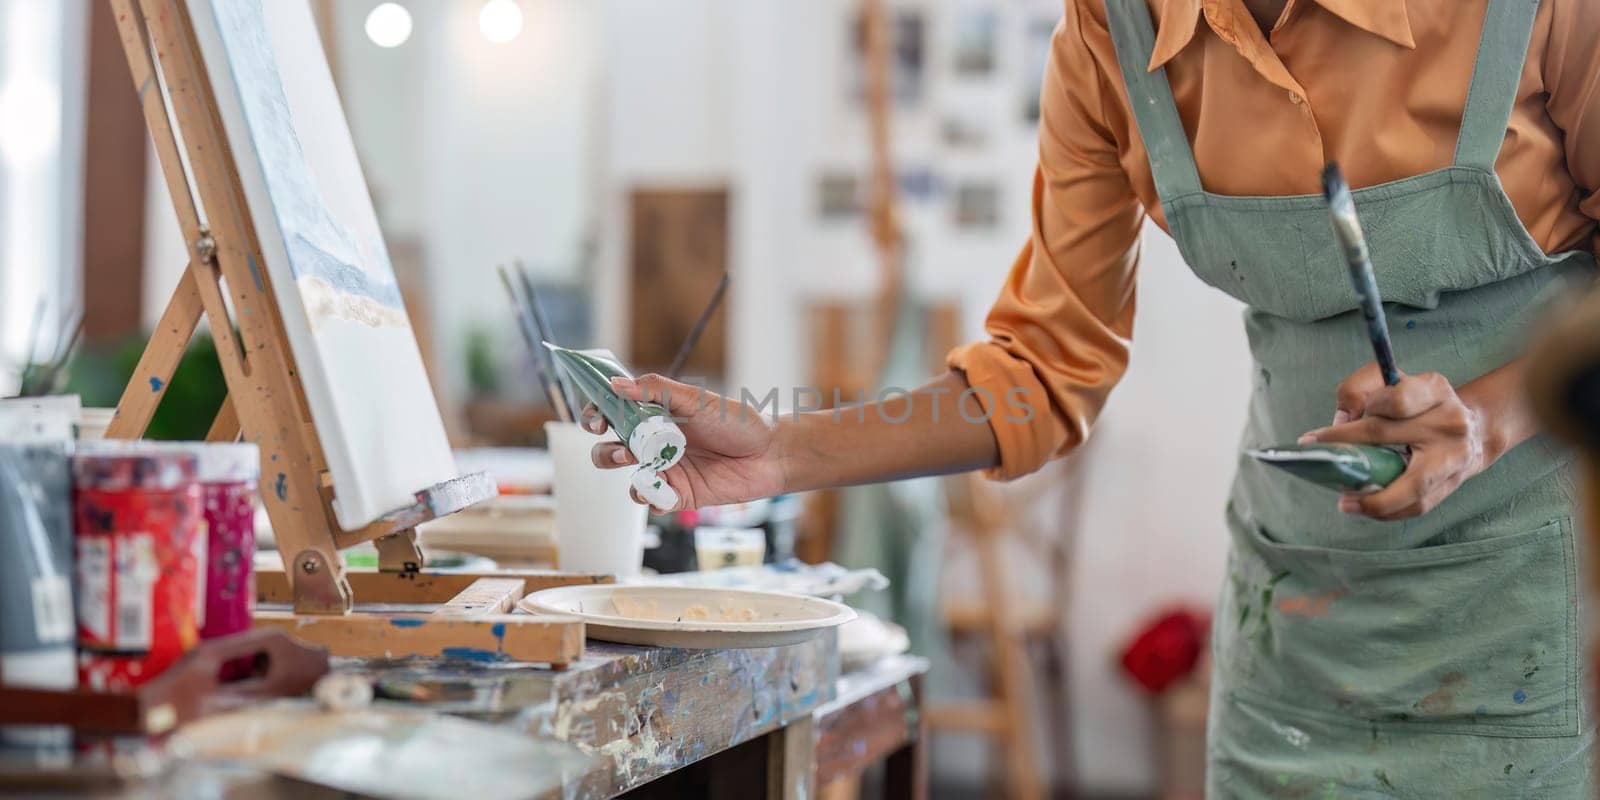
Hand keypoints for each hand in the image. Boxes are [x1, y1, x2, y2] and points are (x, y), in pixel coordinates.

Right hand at [585, 375, 785, 511]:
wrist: (771, 453)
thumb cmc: (737, 421)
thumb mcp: (695, 399)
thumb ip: (656, 390)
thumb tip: (616, 385)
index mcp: (655, 417)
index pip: (613, 416)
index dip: (595, 416)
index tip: (596, 418)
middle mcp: (655, 445)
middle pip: (610, 450)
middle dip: (606, 451)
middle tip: (624, 448)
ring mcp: (665, 471)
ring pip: (626, 477)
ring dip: (626, 474)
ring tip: (642, 463)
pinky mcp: (678, 496)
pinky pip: (650, 501)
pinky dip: (648, 498)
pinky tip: (660, 491)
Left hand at [1300, 363, 1489, 519]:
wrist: (1472, 430)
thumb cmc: (1416, 404)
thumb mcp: (1390, 381)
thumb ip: (1358, 389)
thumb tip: (1340, 421)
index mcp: (1433, 389)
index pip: (1392, 401)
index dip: (1355, 416)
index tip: (1318, 436)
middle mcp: (1450, 421)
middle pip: (1387, 437)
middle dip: (1348, 453)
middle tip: (1320, 464)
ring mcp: (1456, 456)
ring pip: (1412, 486)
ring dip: (1374, 500)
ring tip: (1345, 503)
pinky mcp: (1453, 484)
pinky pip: (1419, 505)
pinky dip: (1389, 511)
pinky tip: (1366, 508)